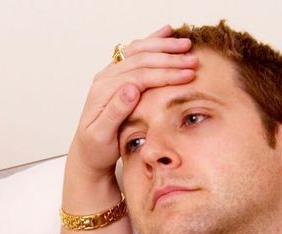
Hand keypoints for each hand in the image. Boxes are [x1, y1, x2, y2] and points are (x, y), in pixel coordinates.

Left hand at [66, 25, 197, 181]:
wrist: (88, 152)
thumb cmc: (96, 147)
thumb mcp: (102, 135)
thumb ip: (114, 112)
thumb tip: (131, 89)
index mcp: (103, 90)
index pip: (139, 75)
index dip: (165, 74)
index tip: (187, 75)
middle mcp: (106, 77)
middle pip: (141, 60)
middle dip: (170, 59)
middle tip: (193, 60)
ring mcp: (112, 74)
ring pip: (140, 51)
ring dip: (164, 46)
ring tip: (187, 45)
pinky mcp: (118, 75)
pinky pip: (136, 52)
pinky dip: (153, 41)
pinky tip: (167, 32)